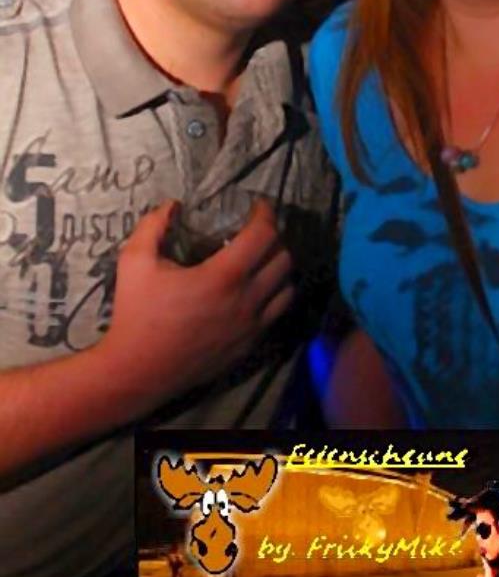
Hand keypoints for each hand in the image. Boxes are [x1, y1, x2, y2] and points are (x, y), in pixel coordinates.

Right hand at [96, 198, 292, 410]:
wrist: (136, 371)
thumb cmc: (136, 314)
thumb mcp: (134, 261)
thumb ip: (153, 225)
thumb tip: (173, 204)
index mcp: (223, 276)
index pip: (264, 235)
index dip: (266, 214)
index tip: (258, 205)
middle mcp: (246, 300)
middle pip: (284, 259)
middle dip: (275, 238)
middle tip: (257, 231)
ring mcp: (251, 326)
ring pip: (287, 288)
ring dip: (279, 268)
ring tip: (261, 259)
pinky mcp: (249, 346)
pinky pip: (276, 314)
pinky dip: (274, 296)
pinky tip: (255, 290)